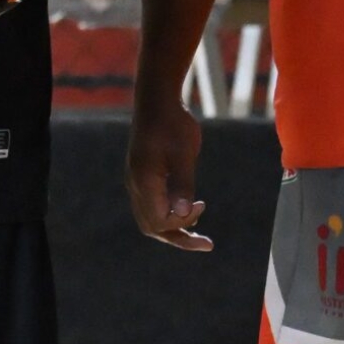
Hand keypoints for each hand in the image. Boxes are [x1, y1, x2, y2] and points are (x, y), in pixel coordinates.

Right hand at [126, 97, 211, 250]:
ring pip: (150, 219)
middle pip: (152, 226)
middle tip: (206, 244)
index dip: (181, 223)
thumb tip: (183, 214)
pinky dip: (169, 215)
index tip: (201, 205)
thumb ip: (182, 184)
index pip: (159, 221)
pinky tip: (187, 209)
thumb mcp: (183, 153)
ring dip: (174, 228)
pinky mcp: (143, 176)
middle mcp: (136, 185)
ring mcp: (137, 181)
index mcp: (144, 181)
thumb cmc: (172, 123)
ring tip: (198, 232)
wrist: (158, 99)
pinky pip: (152, 206)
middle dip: (178, 238)